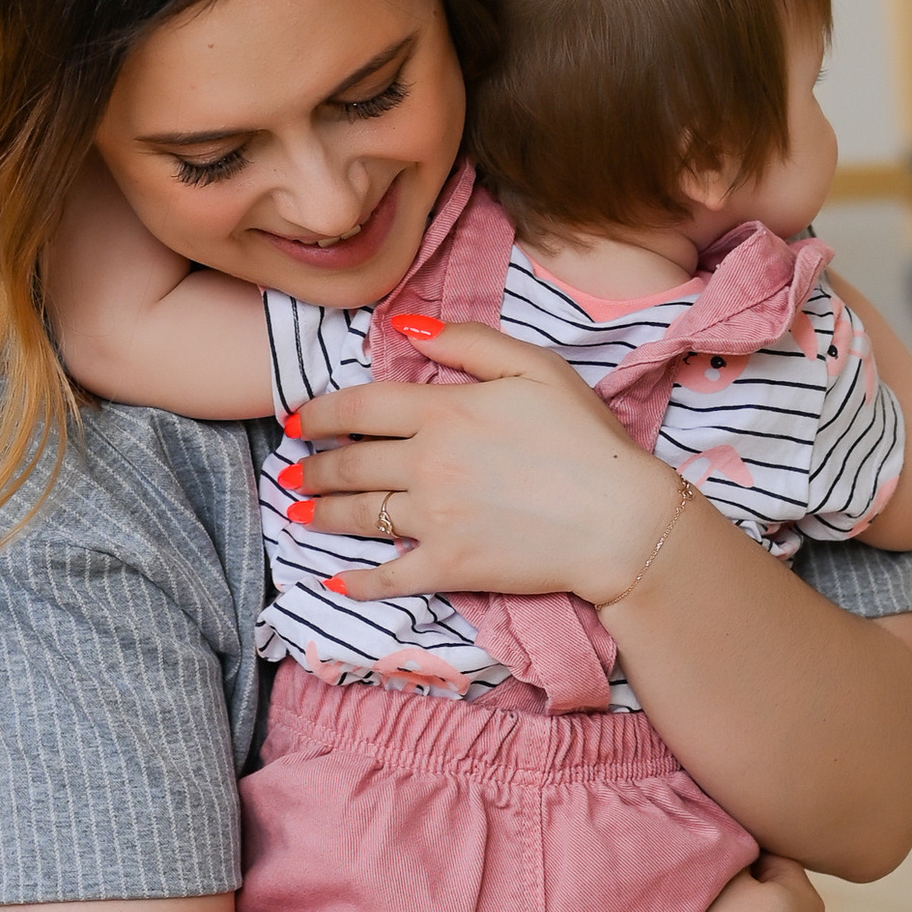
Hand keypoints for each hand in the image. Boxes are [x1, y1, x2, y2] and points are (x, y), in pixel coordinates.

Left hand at [287, 319, 678, 609]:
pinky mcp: (450, 567)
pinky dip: (357, 582)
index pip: (359, 406)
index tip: (296, 420)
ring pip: (359, 516)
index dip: (319, 412)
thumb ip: (467, 341)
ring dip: (320, 513)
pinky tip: (336, 581)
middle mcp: (427, 463)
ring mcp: (434, 519)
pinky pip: (390, 577)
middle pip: (350, 464)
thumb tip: (405, 329)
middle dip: (312, 467)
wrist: (621, 519)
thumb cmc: (586, 438)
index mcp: (444, 410)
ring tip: (299, 513)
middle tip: (291, 471)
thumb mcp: (535, 367)